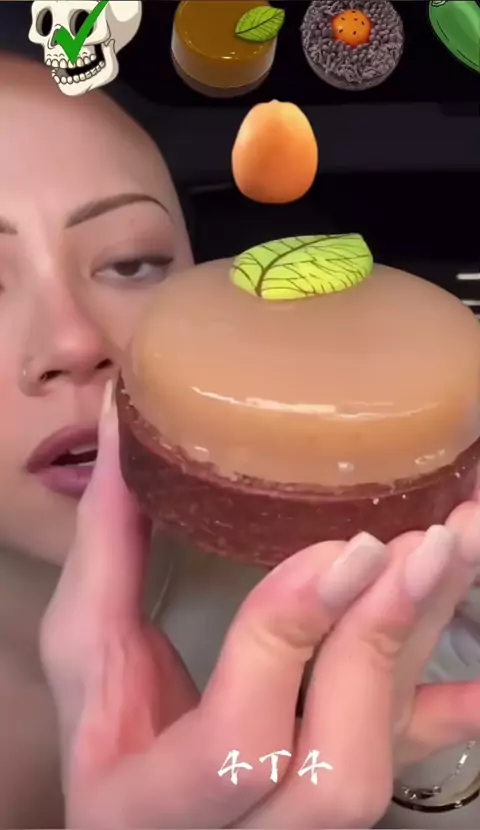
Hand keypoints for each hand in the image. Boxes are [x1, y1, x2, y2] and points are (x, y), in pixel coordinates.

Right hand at [40, 381, 479, 828]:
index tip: (345, 546)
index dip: (292, 641)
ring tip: (460, 544)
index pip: (238, 742)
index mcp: (151, 803)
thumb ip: (107, 543)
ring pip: (386, 757)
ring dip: (423, 644)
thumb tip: (120, 418)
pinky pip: (413, 758)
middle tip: (426, 542)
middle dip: (381, 648)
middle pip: (338, 772)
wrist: (136, 808)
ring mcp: (302, 820)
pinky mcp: (339, 790)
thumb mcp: (82, 646)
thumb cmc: (99, 731)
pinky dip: (454, 710)